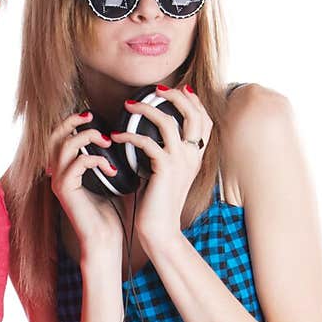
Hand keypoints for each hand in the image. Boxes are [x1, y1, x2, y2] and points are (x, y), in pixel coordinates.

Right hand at [44, 110, 123, 258]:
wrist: (105, 240)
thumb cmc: (111, 214)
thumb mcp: (110, 179)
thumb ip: (108, 157)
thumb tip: (123, 136)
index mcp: (65, 170)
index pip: (59, 136)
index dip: (72, 121)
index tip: (93, 116)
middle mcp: (57, 174)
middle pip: (54, 135)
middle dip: (72, 121)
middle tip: (91, 116)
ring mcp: (59, 182)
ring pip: (65, 145)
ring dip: (88, 138)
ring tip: (108, 142)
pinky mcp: (65, 190)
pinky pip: (78, 163)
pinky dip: (96, 160)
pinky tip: (111, 169)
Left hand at [110, 87, 213, 247]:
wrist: (160, 231)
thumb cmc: (159, 204)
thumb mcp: (167, 175)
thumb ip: (165, 154)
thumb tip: (149, 137)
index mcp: (196, 156)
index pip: (204, 119)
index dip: (193, 101)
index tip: (176, 90)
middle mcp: (192, 156)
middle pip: (193, 113)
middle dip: (175, 95)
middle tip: (155, 90)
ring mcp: (180, 162)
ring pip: (168, 121)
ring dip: (146, 109)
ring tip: (129, 106)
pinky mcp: (164, 169)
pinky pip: (147, 142)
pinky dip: (129, 136)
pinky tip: (117, 137)